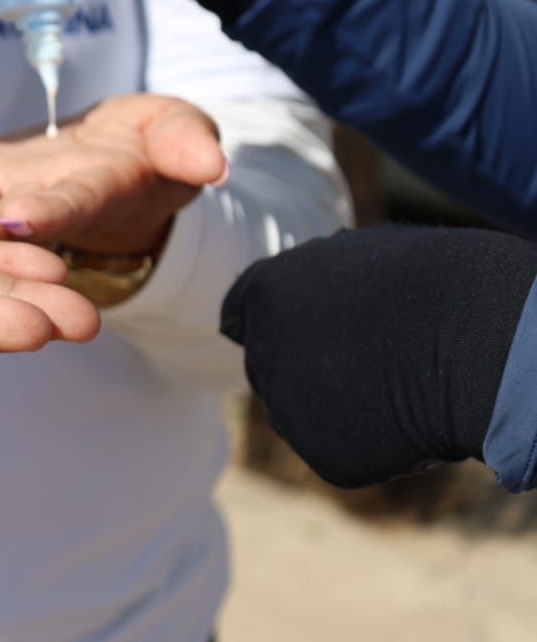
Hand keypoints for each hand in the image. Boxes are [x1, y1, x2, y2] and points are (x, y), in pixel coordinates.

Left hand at [0, 94, 227, 256]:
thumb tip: (214, 163)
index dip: (48, 214)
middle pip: (6, 225)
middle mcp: (38, 207)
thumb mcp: (177, 134)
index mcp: (93, 194)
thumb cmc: (150, 144)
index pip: (71, 208)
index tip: (21, 218)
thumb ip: (187, 144)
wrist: (108, 151)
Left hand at [222, 226, 536, 488]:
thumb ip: (316, 284)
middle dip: (304, 370)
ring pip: (303, 414)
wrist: (475, 342)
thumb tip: (309, 303)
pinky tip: (410, 422)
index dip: (263, 325)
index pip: (239, 315)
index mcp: (267, 291)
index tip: (286, 332)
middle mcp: (262, 350)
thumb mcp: (361, 260)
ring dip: (339, 406)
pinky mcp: (320, 454)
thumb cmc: (433, 285)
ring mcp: (286, 406)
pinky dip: (374, 443)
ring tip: (401, 385)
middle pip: (268, 368)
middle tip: (362, 367)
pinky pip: (341, 451)